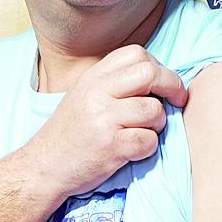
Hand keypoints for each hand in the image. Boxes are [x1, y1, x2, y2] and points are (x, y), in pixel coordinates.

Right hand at [28, 46, 188, 197]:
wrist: (43, 168)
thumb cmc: (70, 134)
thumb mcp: (84, 96)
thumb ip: (114, 83)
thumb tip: (159, 77)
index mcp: (92, 78)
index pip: (136, 54)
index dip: (158, 67)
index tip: (161, 85)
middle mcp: (96, 93)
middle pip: (149, 74)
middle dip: (172, 87)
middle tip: (178, 100)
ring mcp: (102, 119)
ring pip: (153, 110)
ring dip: (157, 124)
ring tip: (142, 132)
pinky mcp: (110, 146)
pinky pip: (148, 141)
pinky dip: (147, 148)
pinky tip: (132, 151)